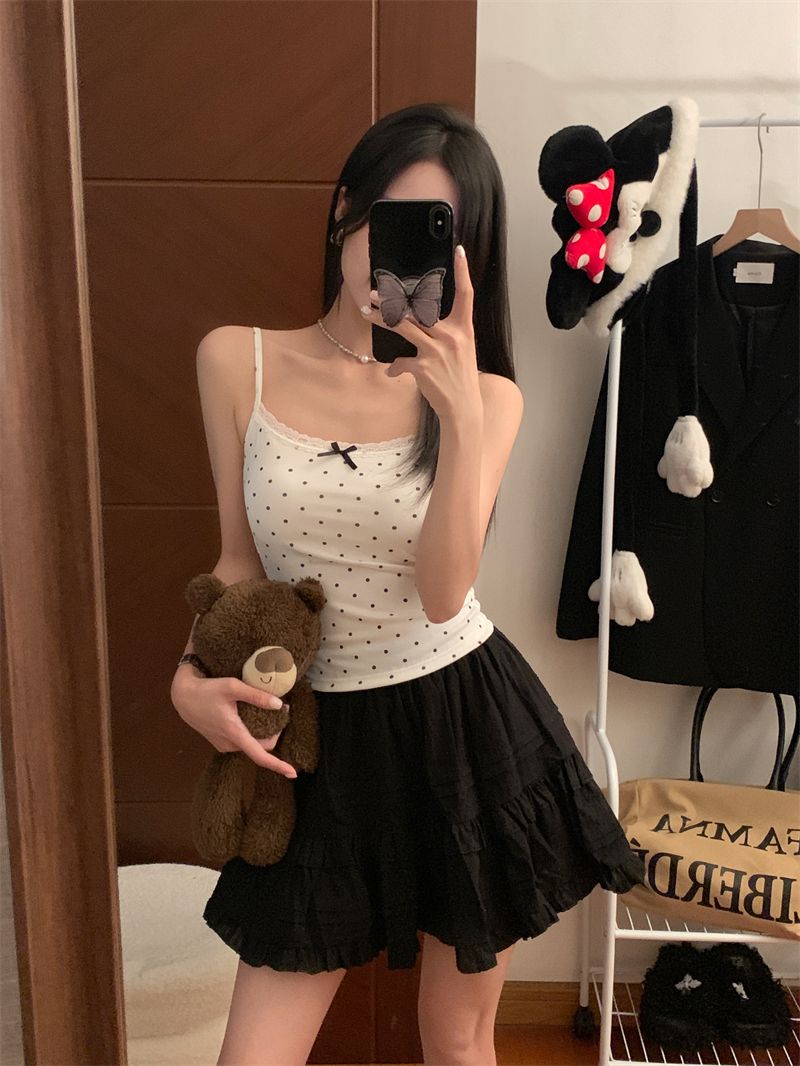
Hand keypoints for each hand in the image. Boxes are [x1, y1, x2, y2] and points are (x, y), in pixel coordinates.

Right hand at [172, 674, 296, 777]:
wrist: (183, 697)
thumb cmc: (206, 690)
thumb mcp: (232, 687)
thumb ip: (256, 696)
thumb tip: (279, 704)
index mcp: (234, 733)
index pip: (259, 756)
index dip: (278, 765)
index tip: (293, 773)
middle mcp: (229, 744)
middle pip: (261, 747)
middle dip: (274, 733)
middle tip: (281, 709)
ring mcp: (224, 745)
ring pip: (252, 744)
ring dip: (263, 732)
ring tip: (267, 710)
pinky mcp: (221, 742)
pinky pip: (242, 741)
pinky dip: (251, 732)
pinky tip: (251, 715)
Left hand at [359, 244, 481, 422]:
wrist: (463, 408)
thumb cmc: (460, 378)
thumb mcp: (461, 351)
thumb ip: (445, 334)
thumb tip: (421, 325)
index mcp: (464, 329)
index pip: (466, 294)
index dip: (463, 272)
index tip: (459, 251)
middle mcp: (451, 336)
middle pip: (418, 309)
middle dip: (393, 299)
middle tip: (374, 292)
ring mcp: (436, 351)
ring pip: (403, 327)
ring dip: (381, 319)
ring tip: (366, 311)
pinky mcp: (423, 367)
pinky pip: (400, 361)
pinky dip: (395, 368)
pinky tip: (394, 373)